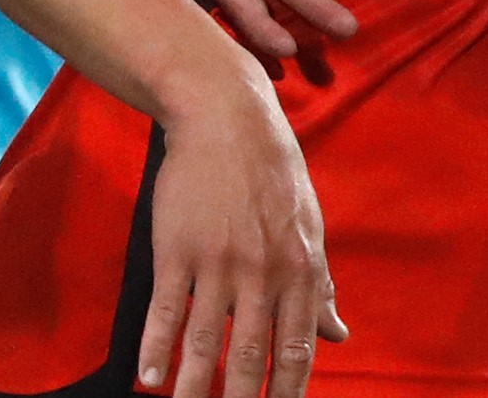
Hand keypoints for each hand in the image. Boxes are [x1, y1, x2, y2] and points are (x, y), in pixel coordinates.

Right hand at [141, 66, 342, 397]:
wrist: (226, 117)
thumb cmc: (272, 173)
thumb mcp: (309, 226)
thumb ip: (320, 286)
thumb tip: (338, 335)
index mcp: (301, 271)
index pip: (297, 349)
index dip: (287, 391)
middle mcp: (263, 272)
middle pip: (252, 354)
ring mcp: (218, 261)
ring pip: (207, 340)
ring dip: (196, 386)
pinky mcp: (177, 248)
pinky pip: (167, 309)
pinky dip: (157, 347)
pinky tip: (149, 377)